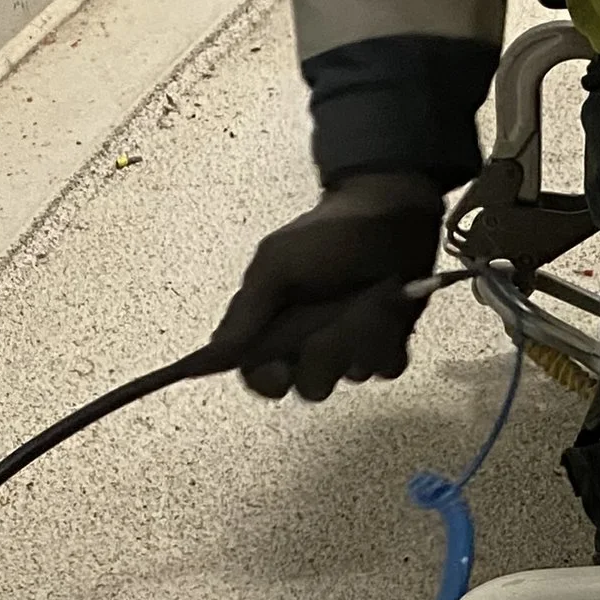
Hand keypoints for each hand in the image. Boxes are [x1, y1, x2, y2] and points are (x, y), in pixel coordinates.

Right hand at [210, 175, 445, 399]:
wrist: (392, 214)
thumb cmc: (328, 234)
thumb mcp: (277, 265)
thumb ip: (246, 314)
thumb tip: (207, 357)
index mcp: (273, 326)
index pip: (258, 376)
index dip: (268, 380)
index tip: (281, 369)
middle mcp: (309, 344)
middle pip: (310, 385)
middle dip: (326, 350)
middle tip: (338, 312)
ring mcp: (350, 348)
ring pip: (353, 374)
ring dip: (363, 334)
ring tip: (371, 294)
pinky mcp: (386, 345)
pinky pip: (386, 366)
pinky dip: (390, 336)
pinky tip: (391, 304)